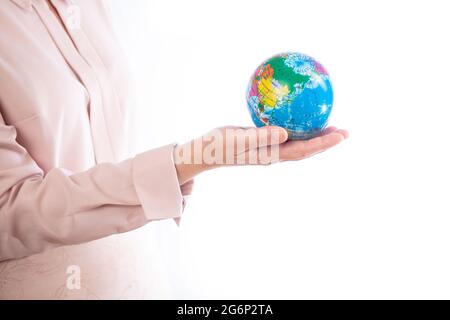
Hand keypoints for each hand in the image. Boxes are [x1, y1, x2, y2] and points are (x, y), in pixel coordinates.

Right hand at [174, 126, 348, 183]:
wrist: (206, 151)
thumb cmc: (219, 145)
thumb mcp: (238, 140)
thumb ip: (260, 137)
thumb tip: (285, 133)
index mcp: (272, 155)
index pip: (304, 150)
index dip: (323, 143)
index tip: (341, 135)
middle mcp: (275, 153)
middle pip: (307, 148)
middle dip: (326, 141)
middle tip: (345, 131)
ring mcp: (270, 148)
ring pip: (299, 143)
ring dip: (316, 136)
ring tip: (331, 126)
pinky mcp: (264, 141)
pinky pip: (287, 133)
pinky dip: (299, 127)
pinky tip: (299, 116)